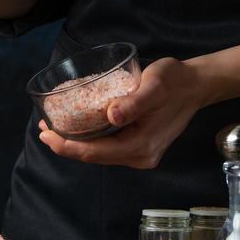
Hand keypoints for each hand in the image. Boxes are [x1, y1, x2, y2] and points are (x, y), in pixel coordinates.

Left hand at [37, 58, 205, 168]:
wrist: (195, 85)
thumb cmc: (175, 82)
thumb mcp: (155, 86)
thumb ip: (134, 102)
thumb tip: (113, 115)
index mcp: (142, 146)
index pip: (94, 153)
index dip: (66, 146)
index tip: (46, 133)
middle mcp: (140, 156)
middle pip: (93, 157)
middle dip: (65, 145)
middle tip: (43, 128)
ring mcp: (140, 153)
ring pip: (98, 153)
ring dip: (75, 142)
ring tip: (53, 127)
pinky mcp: (138, 146)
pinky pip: (107, 147)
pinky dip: (89, 138)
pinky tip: (76, 126)